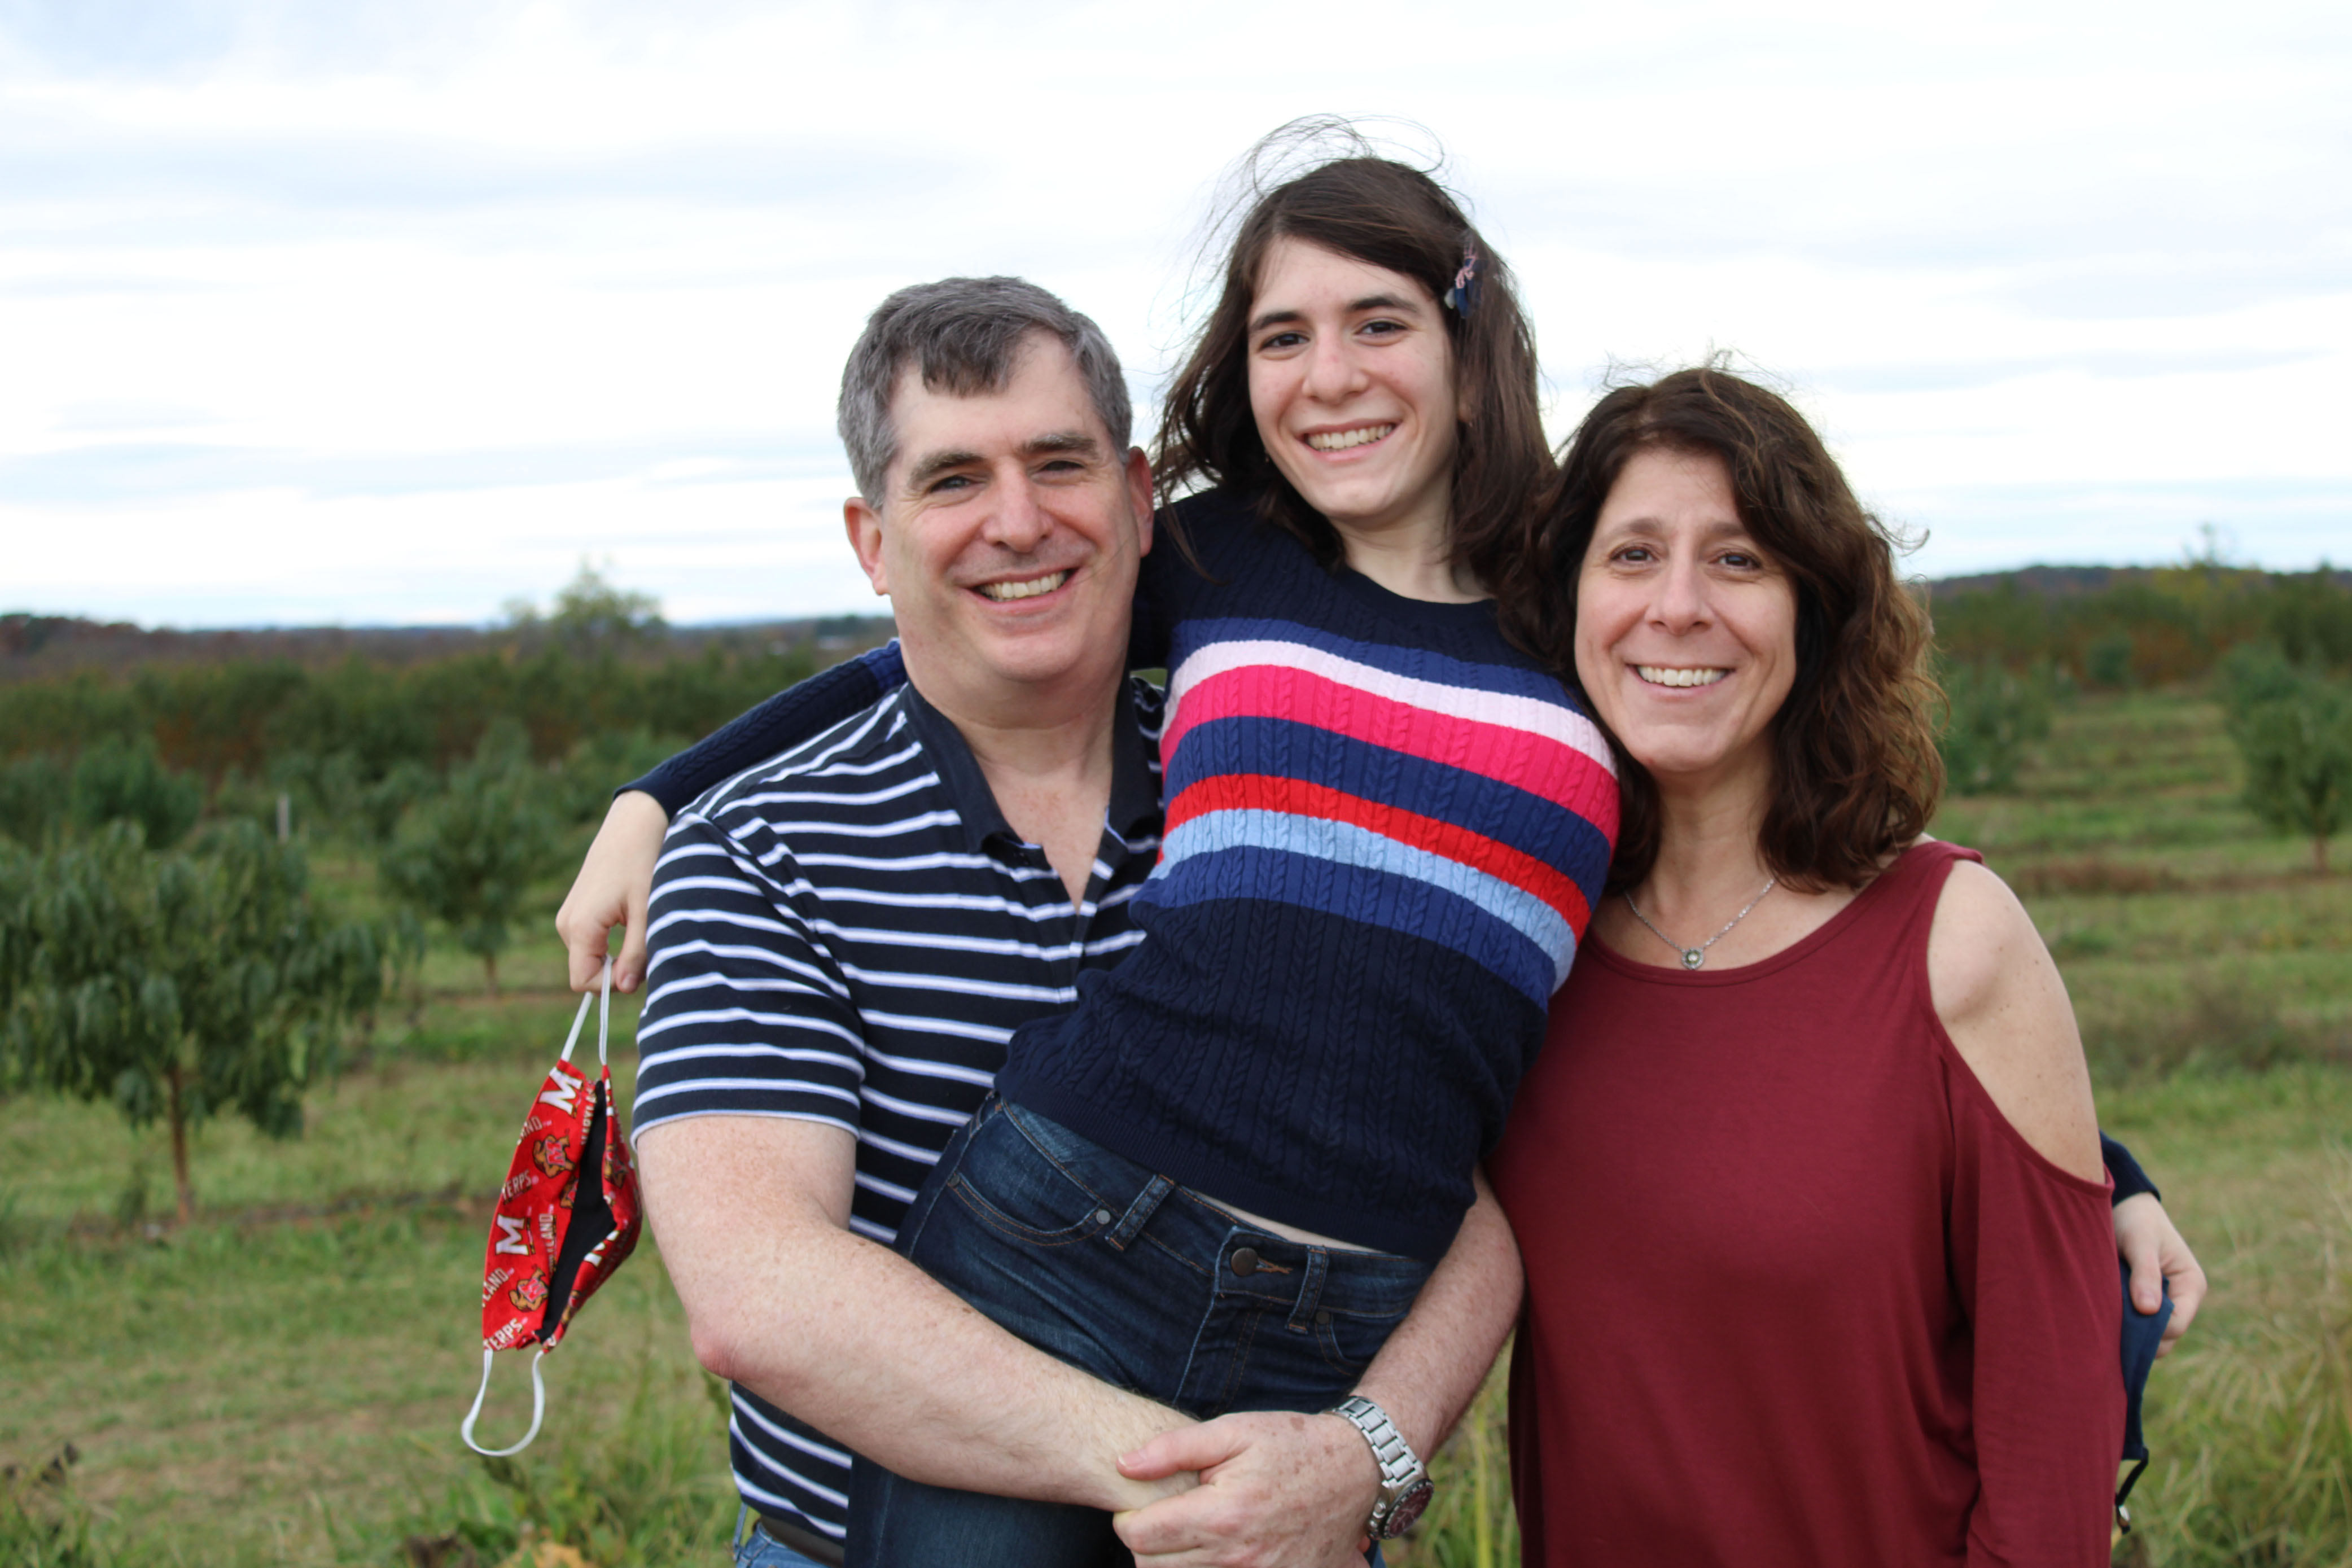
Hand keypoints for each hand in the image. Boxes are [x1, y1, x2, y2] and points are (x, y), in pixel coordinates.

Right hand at [554, 791, 668, 992]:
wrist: (634, 822)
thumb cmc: (643, 862)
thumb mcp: (648, 911)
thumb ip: (637, 953)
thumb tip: (626, 988)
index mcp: (580, 926)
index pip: (583, 982)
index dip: (612, 986)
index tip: (640, 969)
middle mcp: (567, 924)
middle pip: (587, 972)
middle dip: (618, 971)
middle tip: (648, 946)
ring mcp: (569, 916)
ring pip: (590, 958)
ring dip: (617, 956)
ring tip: (642, 928)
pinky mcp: (577, 910)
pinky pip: (591, 942)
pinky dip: (612, 943)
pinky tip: (631, 920)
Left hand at [1113, 1411, 1378, 1566]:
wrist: (1355, 1473)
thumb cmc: (1290, 1444)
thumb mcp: (1233, 1430)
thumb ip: (1174, 1449)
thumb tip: (1123, 1465)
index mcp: (1221, 1514)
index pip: (1140, 1537)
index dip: (1126, 1521)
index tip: (1134, 1507)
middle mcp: (1237, 1556)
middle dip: (1147, 1545)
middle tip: (1162, 1519)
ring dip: (1174, 1562)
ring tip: (1188, 1532)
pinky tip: (1215, 1549)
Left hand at [2114, 1192, 2206, 1356]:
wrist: (2124, 1207)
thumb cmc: (2136, 1220)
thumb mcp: (2141, 1242)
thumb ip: (2145, 1273)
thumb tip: (2148, 1310)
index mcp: (2191, 1285)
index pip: (2177, 1325)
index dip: (2151, 1329)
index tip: (2120, 1318)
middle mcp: (2181, 1300)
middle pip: (2164, 1338)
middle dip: (2138, 1335)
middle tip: (2106, 1320)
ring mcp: (2163, 1304)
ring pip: (2148, 1336)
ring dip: (2127, 1331)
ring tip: (2103, 1313)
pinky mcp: (2144, 1303)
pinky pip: (2135, 1326)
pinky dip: (2121, 1324)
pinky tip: (2102, 1313)